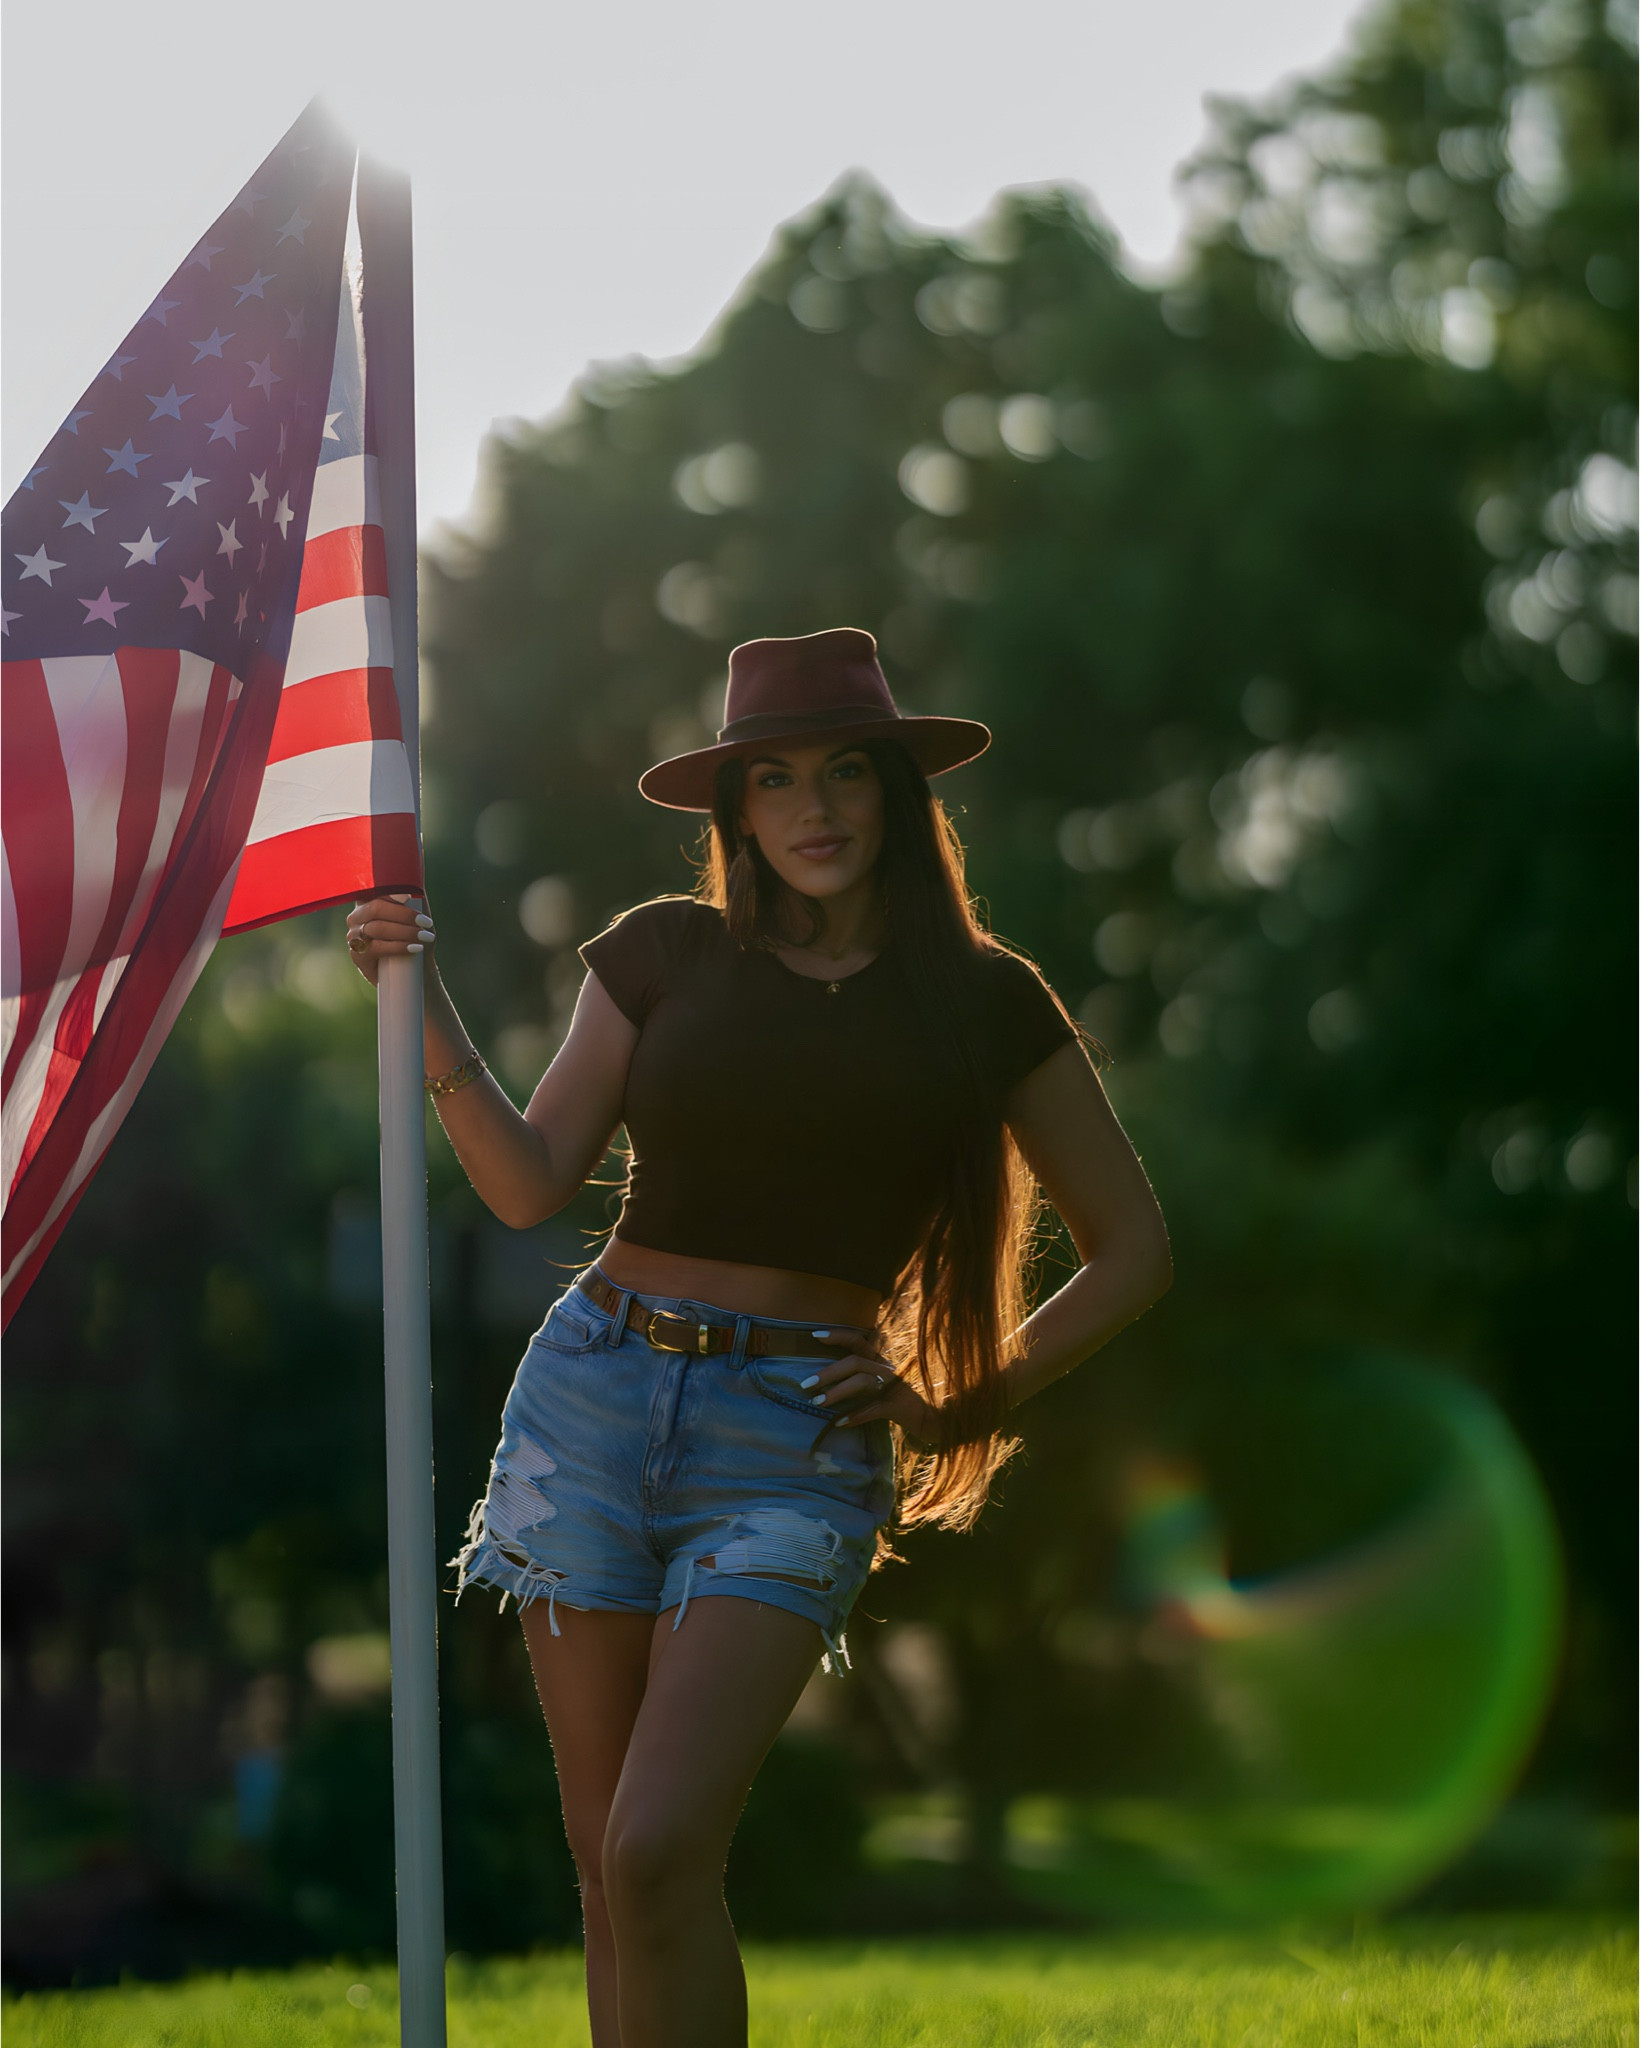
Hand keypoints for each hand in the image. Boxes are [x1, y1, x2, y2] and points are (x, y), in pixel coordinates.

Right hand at [345, 894, 433, 986]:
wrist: (411, 974)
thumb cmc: (414, 940)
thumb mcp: (416, 916)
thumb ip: (414, 897)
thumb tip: (416, 878)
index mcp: (367, 903)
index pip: (376, 891)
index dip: (394, 892)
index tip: (413, 898)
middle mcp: (356, 917)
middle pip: (376, 908)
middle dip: (404, 914)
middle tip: (426, 923)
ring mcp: (354, 937)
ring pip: (377, 928)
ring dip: (405, 931)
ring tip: (425, 937)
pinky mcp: (357, 956)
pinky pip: (376, 948)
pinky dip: (398, 947)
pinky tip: (414, 948)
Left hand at [803, 1346, 938, 1442]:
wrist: (929, 1420)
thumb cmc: (896, 1404)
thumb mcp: (877, 1388)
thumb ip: (856, 1381)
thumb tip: (822, 1384)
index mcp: (879, 1362)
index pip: (858, 1341)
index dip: (837, 1335)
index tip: (814, 1335)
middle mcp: (886, 1369)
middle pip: (855, 1362)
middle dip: (828, 1372)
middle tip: (806, 1385)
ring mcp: (894, 1386)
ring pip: (863, 1382)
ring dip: (838, 1392)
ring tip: (818, 1403)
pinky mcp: (898, 1406)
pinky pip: (874, 1409)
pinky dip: (856, 1415)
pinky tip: (840, 1423)